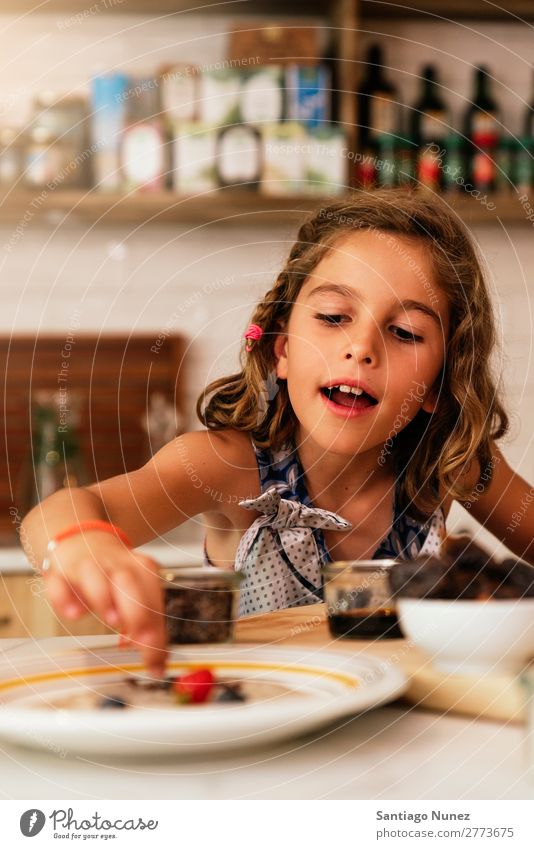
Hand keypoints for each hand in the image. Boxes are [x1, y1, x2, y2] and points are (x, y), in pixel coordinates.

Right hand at [43, 532, 166, 675]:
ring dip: (105, 599)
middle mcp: (117, 565)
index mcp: (142, 569)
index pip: (154, 600)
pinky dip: (65, 598)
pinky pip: (59, 584)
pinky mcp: (60, 572)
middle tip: (143, 643)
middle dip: (138, 614)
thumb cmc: (113, 575)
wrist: (82, 540)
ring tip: (113, 621)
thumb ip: (145, 624)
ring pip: (95, 577)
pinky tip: (74, 613)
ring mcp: (88, 566)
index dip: (157, 633)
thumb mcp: (135, 593)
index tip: (156, 662)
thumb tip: (155, 659)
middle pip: (129, 585)